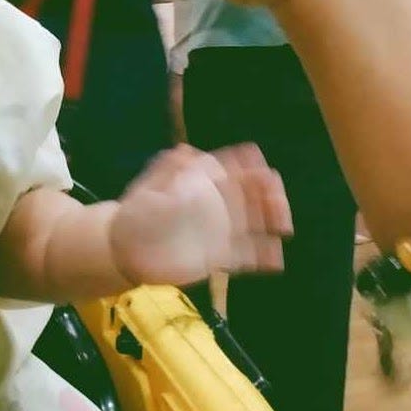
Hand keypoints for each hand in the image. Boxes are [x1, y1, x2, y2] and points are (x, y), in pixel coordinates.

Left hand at [108, 145, 291, 288]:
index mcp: (204, 182)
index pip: (235, 166)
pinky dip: (265, 256)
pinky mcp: (221, 256)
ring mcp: (222, 230)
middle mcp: (219, 204)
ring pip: (258, 222)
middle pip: (255, 194)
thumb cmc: (137, 214)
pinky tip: (276, 259)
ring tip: (283, 227)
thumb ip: (170, 171)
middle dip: (271, 194)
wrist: (126, 251)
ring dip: (274, 220)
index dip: (252, 165)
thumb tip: (187, 151)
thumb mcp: (150, 189)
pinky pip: (249, 255)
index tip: (264, 171)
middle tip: (277, 203)